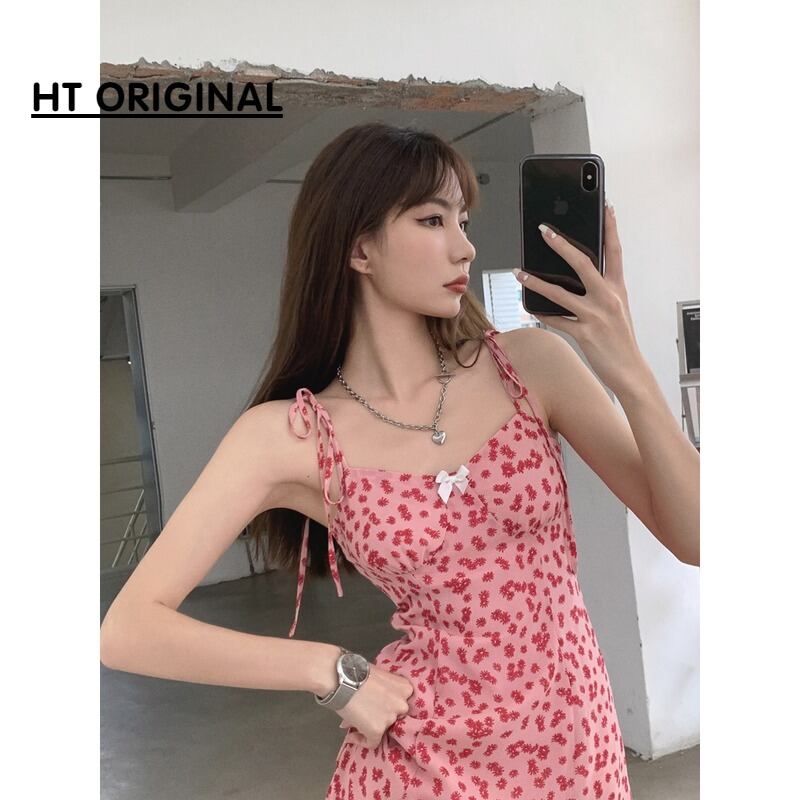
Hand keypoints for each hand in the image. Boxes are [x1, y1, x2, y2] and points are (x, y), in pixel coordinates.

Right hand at [334, 662, 413, 748]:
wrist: (341, 677)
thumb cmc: (356, 671)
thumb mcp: (378, 675)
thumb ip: (384, 689)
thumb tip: (372, 704)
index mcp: (405, 688)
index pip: (401, 703)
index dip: (388, 706)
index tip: (377, 707)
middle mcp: (402, 704)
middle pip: (394, 716)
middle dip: (380, 715)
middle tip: (366, 713)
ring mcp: (390, 718)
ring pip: (382, 729)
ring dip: (370, 726)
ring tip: (354, 720)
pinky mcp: (377, 730)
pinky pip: (372, 743)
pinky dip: (361, 741)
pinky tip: (352, 736)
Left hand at [513, 201, 644, 394]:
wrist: (630, 370)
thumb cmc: (620, 339)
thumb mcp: (616, 309)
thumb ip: (601, 291)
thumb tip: (575, 278)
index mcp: (618, 289)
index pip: (614, 252)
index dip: (611, 229)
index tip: (606, 208)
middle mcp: (608, 298)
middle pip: (583, 263)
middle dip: (561, 245)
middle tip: (543, 231)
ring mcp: (596, 316)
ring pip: (560, 293)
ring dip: (536, 282)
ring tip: (518, 273)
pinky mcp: (585, 334)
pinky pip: (557, 320)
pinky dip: (542, 313)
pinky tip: (529, 307)